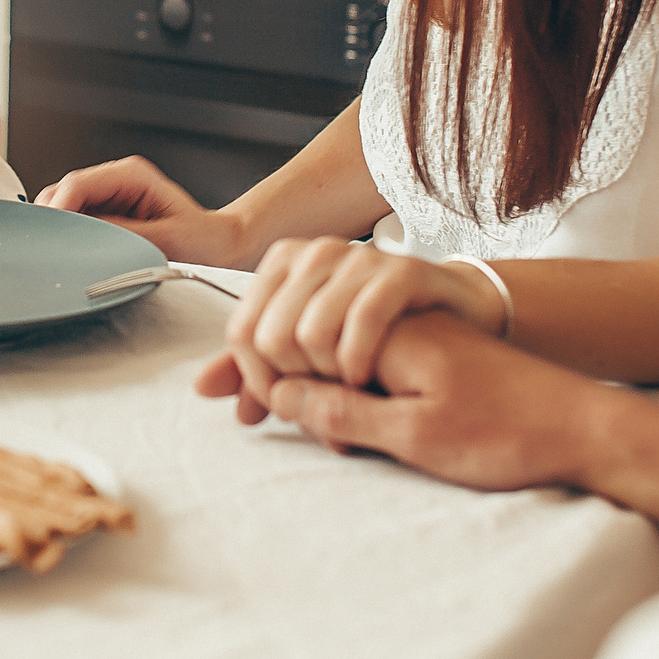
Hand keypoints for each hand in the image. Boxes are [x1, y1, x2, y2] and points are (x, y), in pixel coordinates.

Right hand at [34, 155, 248, 265]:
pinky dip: (69, 240)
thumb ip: (124, 236)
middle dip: (55, 221)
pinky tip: (78, 257)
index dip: (59, 209)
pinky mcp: (104, 219)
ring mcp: (106, 200)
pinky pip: (73, 226)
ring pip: (63, 209)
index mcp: (129, 175)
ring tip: (69, 257)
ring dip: (61, 232)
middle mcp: (114, 183)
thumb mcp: (167, 240)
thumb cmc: (204, 241)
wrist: (221, 250)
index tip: (51, 236)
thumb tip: (86, 238)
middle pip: (62, 194)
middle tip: (56, 252)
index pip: (78, 183)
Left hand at [189, 237, 506, 421]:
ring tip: (347, 394)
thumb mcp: (309, 352)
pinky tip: (369, 379)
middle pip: (270, 338)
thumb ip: (255, 366)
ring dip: (327, 380)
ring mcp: (357, 258)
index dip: (257, 381)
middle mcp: (314, 252)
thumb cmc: (378, 338)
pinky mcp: (402, 271)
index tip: (283, 406)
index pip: (240, 333)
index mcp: (283, 263)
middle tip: (322, 405)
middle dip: (294, 386)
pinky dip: (359, 362)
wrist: (456, 318)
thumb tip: (202, 388)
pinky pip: (362, 323)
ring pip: (309, 335)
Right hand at [263, 311, 606, 494]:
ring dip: (310, 388)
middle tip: (273, 426)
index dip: (266, 375)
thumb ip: (341, 410)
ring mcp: (408, 336)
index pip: (294, 335)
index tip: (256, 414)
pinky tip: (344, 427)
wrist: (587, 429)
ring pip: (330, 350)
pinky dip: (344, 389)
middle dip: (278, 377)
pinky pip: (362, 362)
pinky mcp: (425, 354)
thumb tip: (277, 392)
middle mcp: (393, 321)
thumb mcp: (415, 435)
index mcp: (386, 329)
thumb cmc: (508, 434)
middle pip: (305, 335)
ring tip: (305, 431)